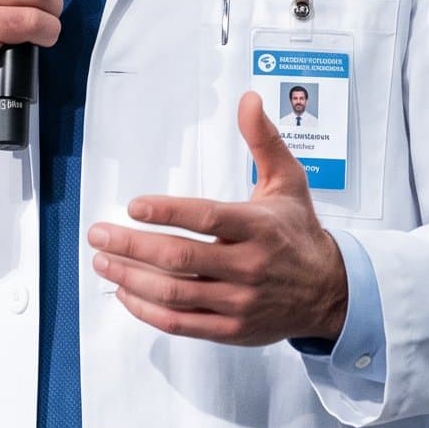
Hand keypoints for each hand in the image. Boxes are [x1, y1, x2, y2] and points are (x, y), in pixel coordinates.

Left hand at [87, 93, 348, 346]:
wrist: (330, 292)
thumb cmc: (299, 232)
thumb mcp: (289, 181)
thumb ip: (264, 140)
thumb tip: (248, 99)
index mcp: (258, 228)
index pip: (208, 218)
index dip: (167, 212)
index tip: (133, 206)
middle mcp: (248, 266)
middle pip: (181, 258)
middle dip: (132, 246)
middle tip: (98, 234)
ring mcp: (239, 301)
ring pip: (175, 294)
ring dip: (131, 278)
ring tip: (103, 260)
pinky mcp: (231, 329)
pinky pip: (180, 323)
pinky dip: (146, 310)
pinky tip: (124, 292)